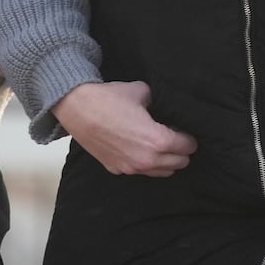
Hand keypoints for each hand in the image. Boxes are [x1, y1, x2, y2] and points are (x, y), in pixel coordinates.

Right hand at [52, 81, 196, 176]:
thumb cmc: (109, 98)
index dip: (188, 136)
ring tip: (158, 144)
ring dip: (166, 160)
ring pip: (163, 172)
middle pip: (180, 163)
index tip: (182, 129)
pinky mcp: (117, 169)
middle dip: (180, 150)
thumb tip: (163, 106)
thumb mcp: (141, 92)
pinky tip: (138, 148)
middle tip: (173, 136)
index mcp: (158, 141)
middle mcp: (147, 160)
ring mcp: (131, 168)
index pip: (188, 146)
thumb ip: (158, 102)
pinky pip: (141, 172)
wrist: (76, 107)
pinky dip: (146, 163)